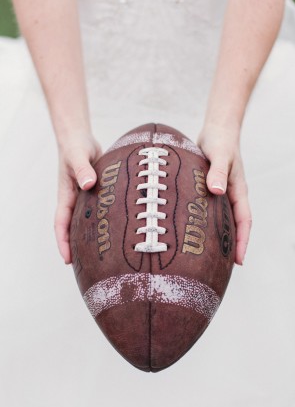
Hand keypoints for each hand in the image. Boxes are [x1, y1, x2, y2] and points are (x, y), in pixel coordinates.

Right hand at [55, 133, 101, 263]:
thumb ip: (83, 169)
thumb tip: (88, 184)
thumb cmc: (76, 146)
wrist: (80, 139)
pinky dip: (106, 222)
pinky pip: (101, 211)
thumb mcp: (78, 156)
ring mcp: (86, 197)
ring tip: (105, 257)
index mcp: (66, 196)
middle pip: (74, 229)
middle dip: (77, 248)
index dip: (63, 243)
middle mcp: (75, 200)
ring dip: (93, 238)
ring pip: (88, 222)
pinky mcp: (98, 193)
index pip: (61, 225)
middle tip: (88, 268)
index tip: (67, 260)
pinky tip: (120, 232)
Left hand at [197, 126, 249, 264]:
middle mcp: (231, 196)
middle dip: (232, 247)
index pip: (244, 222)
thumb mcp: (220, 155)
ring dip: (219, 239)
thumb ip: (217, 172)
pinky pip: (208, 212)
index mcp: (238, 191)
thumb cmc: (220, 142)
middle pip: (235, 227)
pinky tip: (191, 234)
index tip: (239, 261)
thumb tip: (216, 191)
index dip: (242, 242)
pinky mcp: (208, 191)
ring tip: (208, 258)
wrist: (217, 130)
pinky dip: (205, 225)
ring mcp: (220, 195)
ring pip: (222, 221)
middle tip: (223, 269)